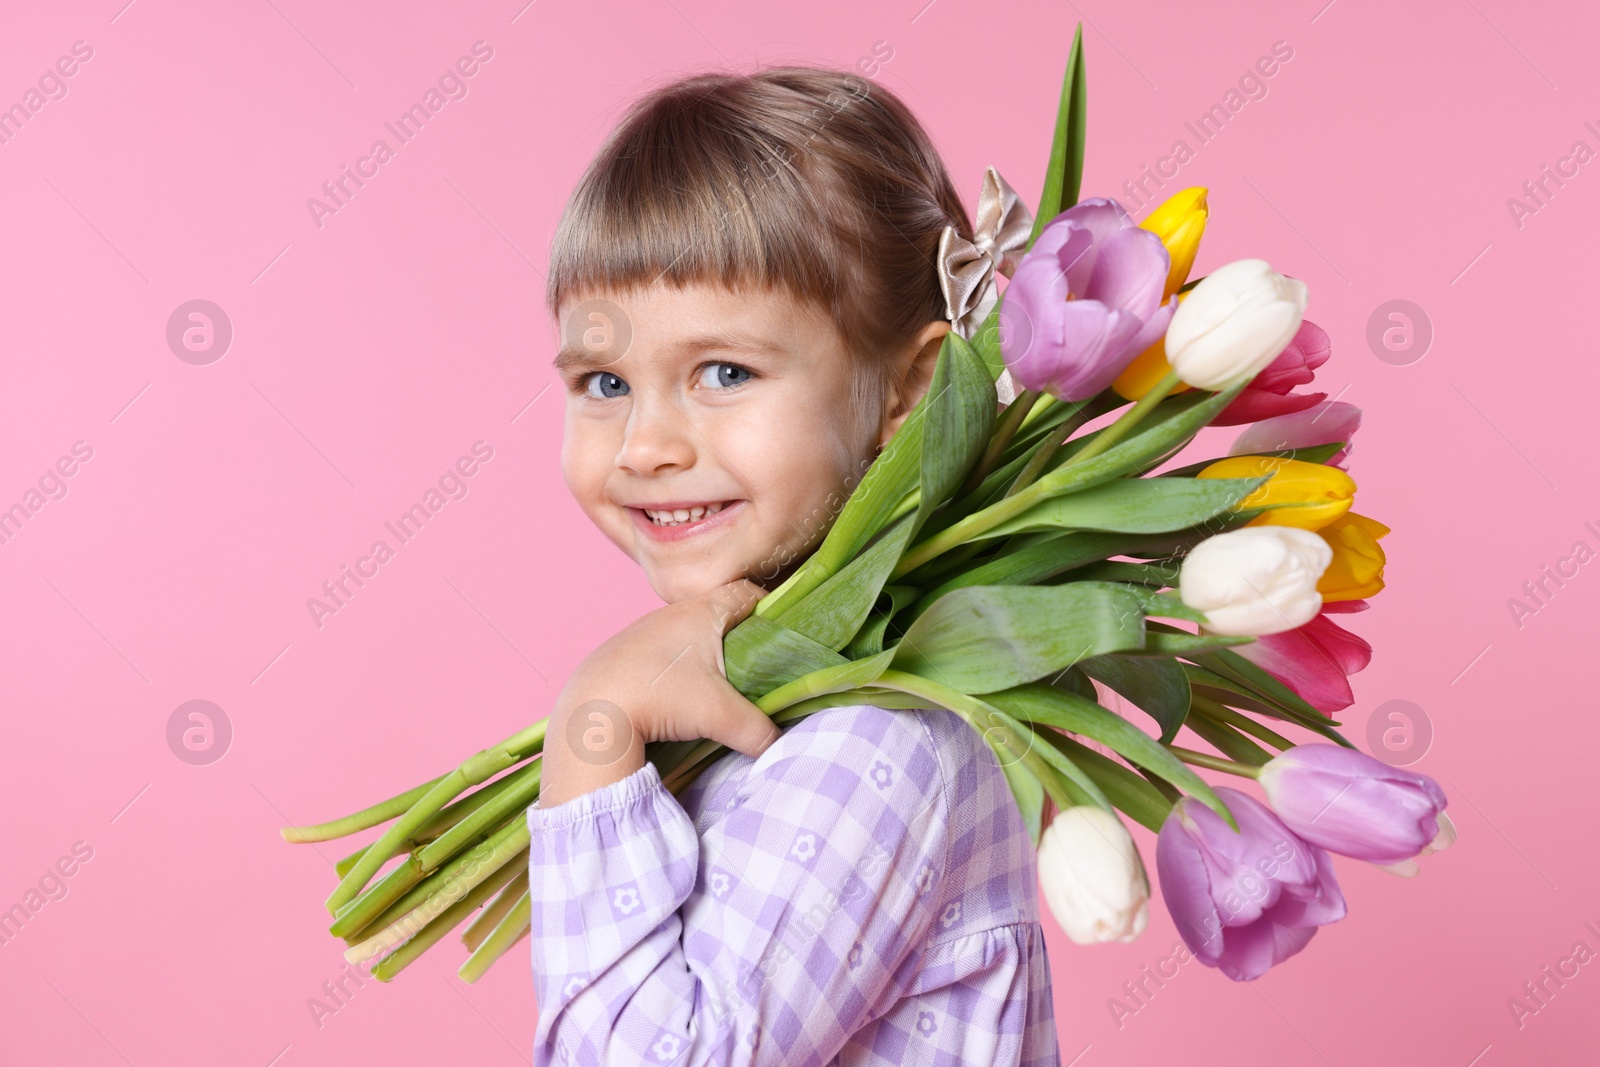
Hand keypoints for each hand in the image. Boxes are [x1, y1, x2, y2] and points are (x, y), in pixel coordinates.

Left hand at [539, 579, 780, 807]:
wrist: (591, 712)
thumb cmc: (660, 698)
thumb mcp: (719, 716)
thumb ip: (757, 729)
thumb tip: (777, 745)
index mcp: (702, 612)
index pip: (747, 592)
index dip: (767, 608)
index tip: (778, 632)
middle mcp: (671, 613)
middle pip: (717, 613)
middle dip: (737, 636)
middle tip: (753, 666)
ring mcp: (642, 631)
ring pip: (686, 633)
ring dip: (701, 653)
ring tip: (712, 685)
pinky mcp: (622, 653)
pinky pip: (659, 651)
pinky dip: (673, 666)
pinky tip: (672, 694)